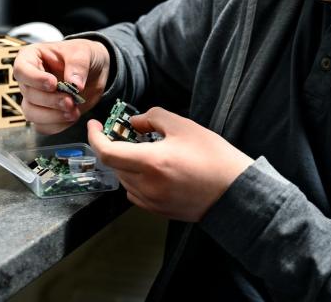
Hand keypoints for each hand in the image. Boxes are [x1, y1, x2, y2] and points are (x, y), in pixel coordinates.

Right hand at [13, 39, 110, 134]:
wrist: (95, 71)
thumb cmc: (83, 55)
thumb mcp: (83, 51)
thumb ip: (78, 64)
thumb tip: (74, 83)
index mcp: (32, 57)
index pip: (21, 69)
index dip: (35, 79)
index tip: (53, 83)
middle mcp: (30, 79)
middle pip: (29, 94)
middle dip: (51, 100)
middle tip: (70, 100)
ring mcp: (35, 98)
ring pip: (32, 113)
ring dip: (53, 116)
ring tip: (73, 111)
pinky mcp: (45, 113)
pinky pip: (43, 126)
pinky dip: (58, 125)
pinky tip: (72, 116)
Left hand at [87, 107, 253, 221]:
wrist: (235, 191)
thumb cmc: (213, 157)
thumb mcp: (184, 126)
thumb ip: (154, 118)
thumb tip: (135, 122)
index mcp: (150, 163)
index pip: (107, 152)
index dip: (95, 137)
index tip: (95, 125)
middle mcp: (146, 185)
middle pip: (114, 165)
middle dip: (114, 147)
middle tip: (125, 134)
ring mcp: (151, 202)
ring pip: (124, 180)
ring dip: (125, 164)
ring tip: (143, 151)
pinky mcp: (159, 211)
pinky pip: (135, 194)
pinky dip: (135, 180)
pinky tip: (150, 171)